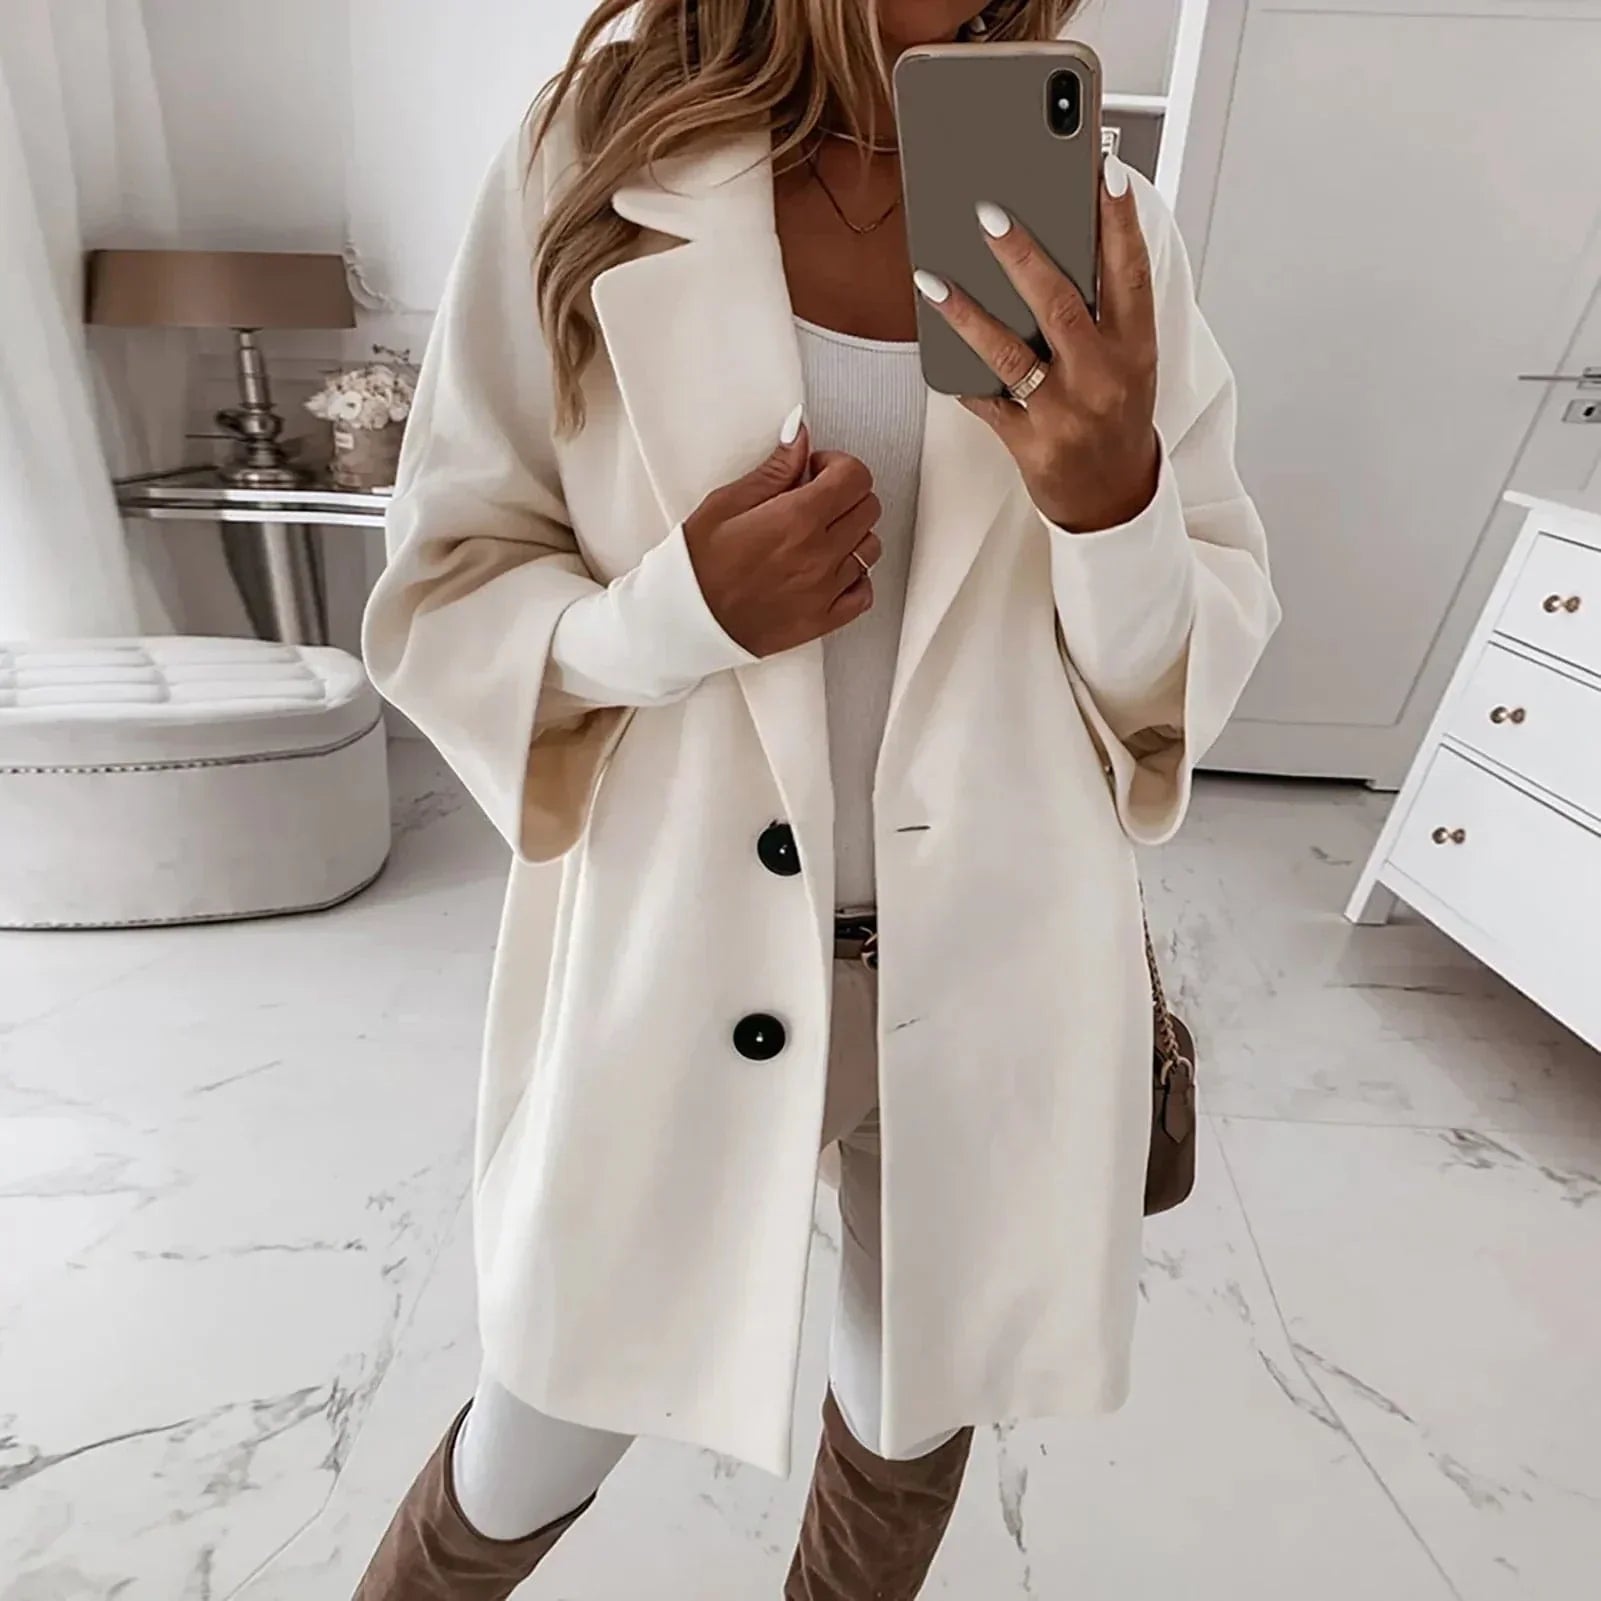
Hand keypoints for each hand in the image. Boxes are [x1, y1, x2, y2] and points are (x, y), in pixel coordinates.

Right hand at [682, 420, 880, 657]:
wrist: (686, 622)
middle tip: (816, 500)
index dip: (837, 465)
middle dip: (847, 495)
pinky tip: (830, 570)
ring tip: (818, 537)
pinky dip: (855, 578)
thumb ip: (773, 470)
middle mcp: (818, 554)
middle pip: (869, 508)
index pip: (855, 476)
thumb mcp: (725, 504)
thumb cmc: (697, 566)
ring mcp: (824, 590)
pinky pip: (864, 592)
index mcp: (796, 519)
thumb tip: (799, 437)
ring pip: (870, 548)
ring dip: (851, 535)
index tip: (816, 471)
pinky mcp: (822, 620)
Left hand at [913, 157, 1159, 533]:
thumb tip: (1056, 246)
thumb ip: (1103, 312)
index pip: (1131, 275)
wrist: (1114, 500)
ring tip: (931, 277)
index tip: (1105, 172)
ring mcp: (1065, 414)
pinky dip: (959, 371)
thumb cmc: (1117, 418)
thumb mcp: (1129, 362)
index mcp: (1136, 350)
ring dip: (965, 312)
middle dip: (1022, 254)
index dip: (1120, 222)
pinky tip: (932, 342)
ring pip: (1009, 353)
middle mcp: (1103, 379)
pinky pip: (985, 400)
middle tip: (988, 211)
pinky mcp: (1030, 444)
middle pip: (1060, 305)